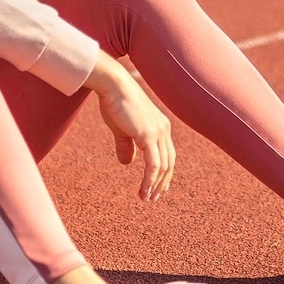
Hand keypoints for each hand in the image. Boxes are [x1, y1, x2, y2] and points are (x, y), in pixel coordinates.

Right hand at [85, 53, 175, 201]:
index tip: (159, 187)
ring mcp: (158, 132)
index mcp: (160, 126)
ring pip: (163, 167)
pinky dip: (150, 180)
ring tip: (146, 198)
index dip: (165, 173)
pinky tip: (144, 190)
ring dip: (155, 185)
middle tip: (153, 198)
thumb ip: (126, 145)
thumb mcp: (121, 128)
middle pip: (169, 163)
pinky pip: (154, 165)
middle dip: (162, 183)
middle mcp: (164, 130)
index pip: (168, 154)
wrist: (113, 85)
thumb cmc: (114, 102)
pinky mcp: (149, 136)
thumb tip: (128, 163)